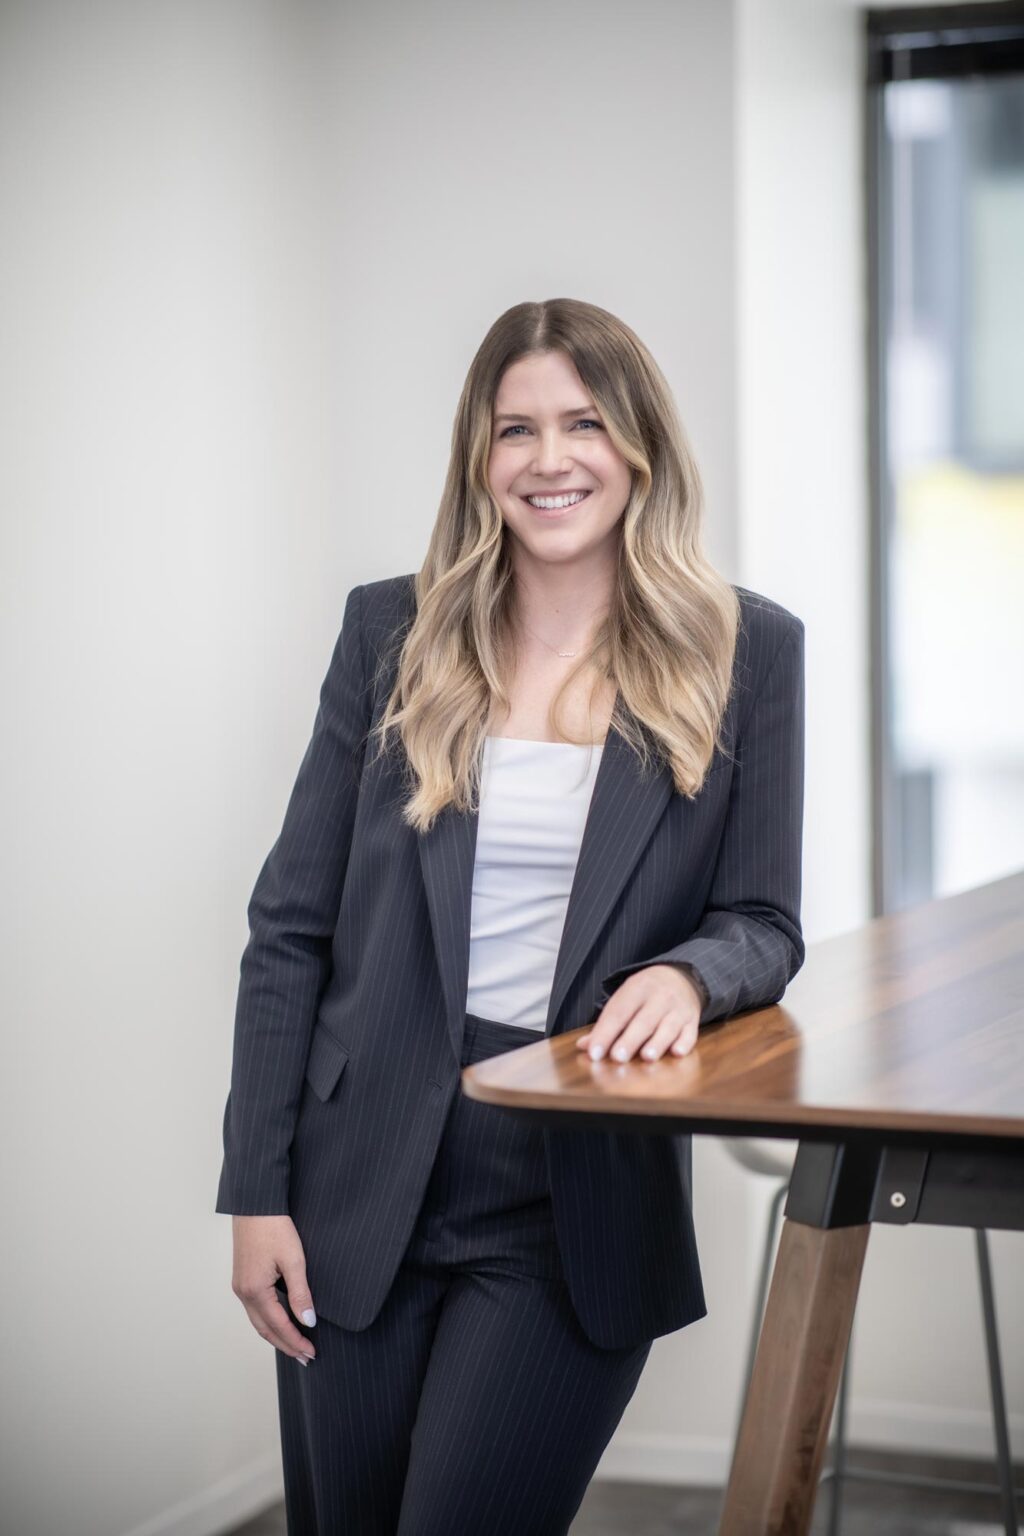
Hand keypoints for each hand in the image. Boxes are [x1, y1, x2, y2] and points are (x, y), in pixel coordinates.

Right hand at [230, 1215, 317, 1364]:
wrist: (255, 1204)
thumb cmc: (274, 1227)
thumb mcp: (294, 1260)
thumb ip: (300, 1294)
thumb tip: (308, 1322)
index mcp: (255, 1291)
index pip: (278, 1326)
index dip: (296, 1341)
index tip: (311, 1353)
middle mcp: (243, 1293)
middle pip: (265, 1330)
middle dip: (285, 1345)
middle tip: (305, 1358)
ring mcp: (240, 1286)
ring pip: (258, 1321)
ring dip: (276, 1335)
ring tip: (294, 1346)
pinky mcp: (242, 1278)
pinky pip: (254, 1309)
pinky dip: (268, 1321)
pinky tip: (279, 1322)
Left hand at [576, 965, 701, 1062]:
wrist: (681, 977)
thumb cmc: (645, 994)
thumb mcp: (625, 999)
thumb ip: (606, 1024)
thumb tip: (584, 1046)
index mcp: (636, 989)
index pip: (618, 1012)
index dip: (605, 1033)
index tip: (594, 1053)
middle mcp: (658, 997)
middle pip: (643, 1020)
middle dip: (630, 1039)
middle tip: (617, 1057)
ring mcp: (678, 1008)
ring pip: (667, 1026)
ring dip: (657, 1042)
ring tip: (647, 1057)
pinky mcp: (692, 1020)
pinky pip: (690, 1032)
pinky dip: (684, 1042)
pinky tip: (677, 1052)